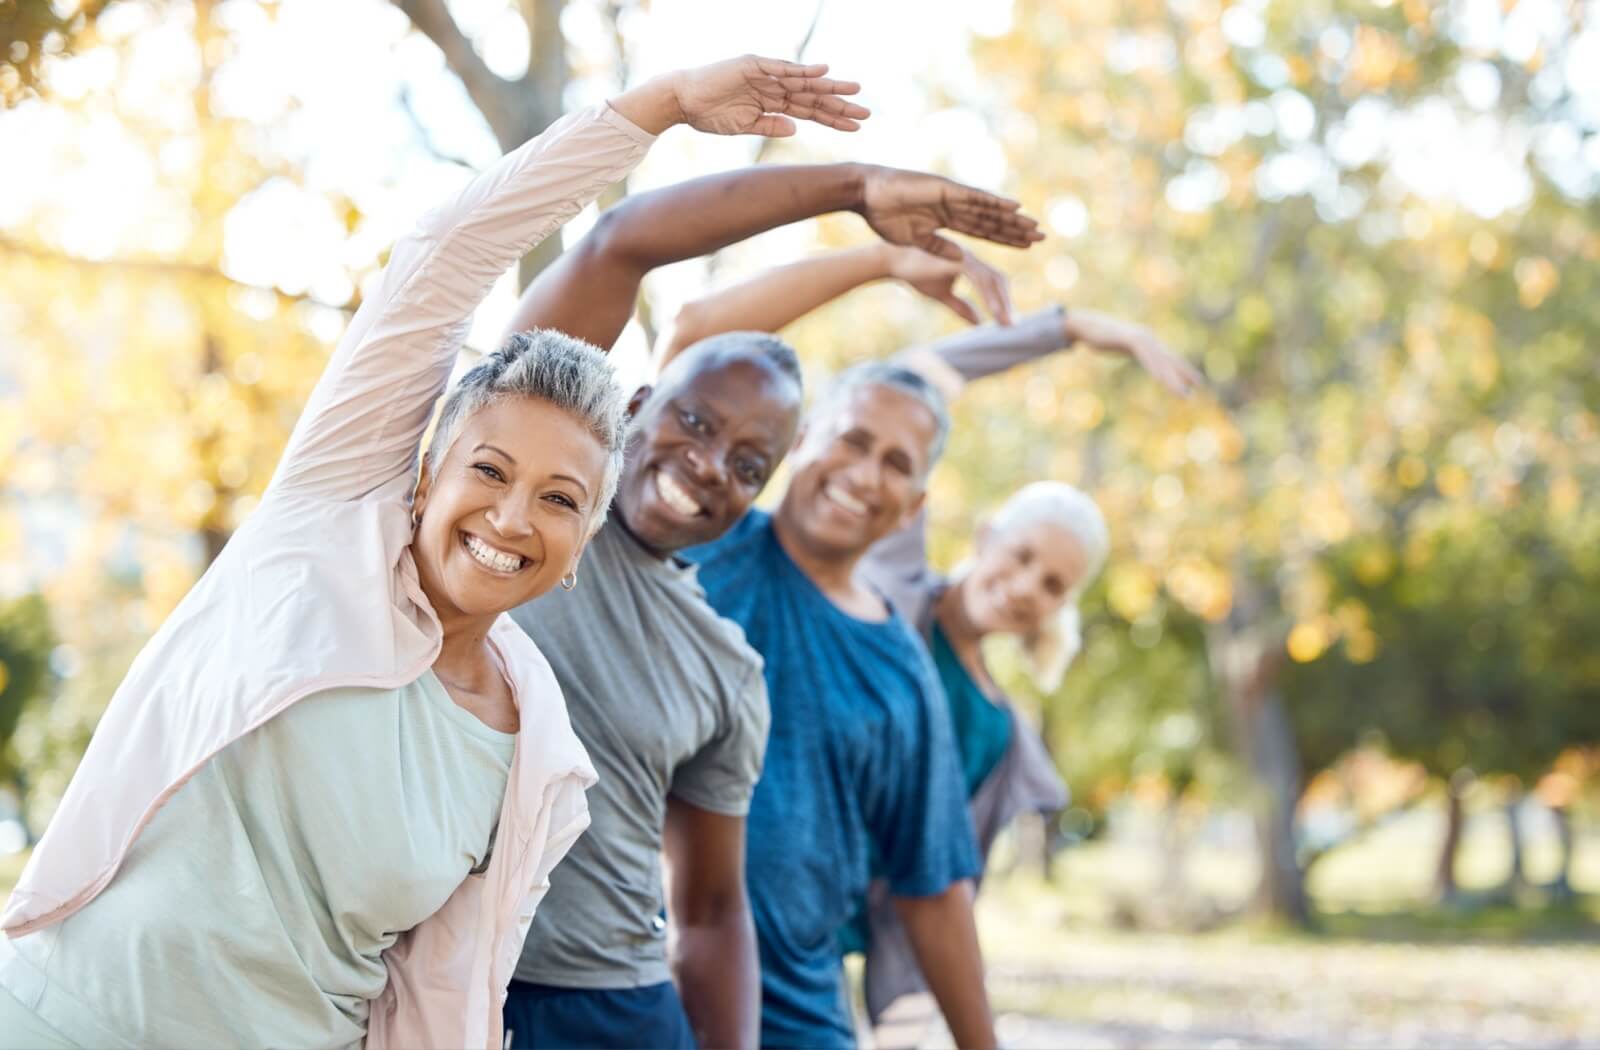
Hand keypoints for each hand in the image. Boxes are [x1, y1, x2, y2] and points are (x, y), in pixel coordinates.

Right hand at [669, 56, 869, 136]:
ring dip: (829, 87)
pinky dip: (802, 70)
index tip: (855, 127)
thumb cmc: (709, 115)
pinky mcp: (753, 65)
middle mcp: (774, 87)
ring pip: (804, 82)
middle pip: (813, 97)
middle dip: (839, 105)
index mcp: (773, 103)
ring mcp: (765, 75)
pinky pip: (782, 68)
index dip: (832, 119)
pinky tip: (824, 72)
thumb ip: (770, 126)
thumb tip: (796, 128)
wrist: (682, 101)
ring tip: (854, 91)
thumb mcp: (744, 127)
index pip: (809, 111)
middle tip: (866, 112)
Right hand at [858, 166, 1043, 261]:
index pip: (982, 230)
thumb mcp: (915, 241)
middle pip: (992, 221)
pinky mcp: (947, 189)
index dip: (1004, 238)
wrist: (867, 197)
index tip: (1024, 246)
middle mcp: (954, 207)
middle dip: (1015, 230)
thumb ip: (938, 249)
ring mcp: (953, 197)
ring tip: (1034, 226)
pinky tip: (1015, 208)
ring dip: (1012, 218)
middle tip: (1041, 237)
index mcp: (946, 220)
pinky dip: (996, 203)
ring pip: (989, 209)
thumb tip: (959, 259)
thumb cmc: (884, 217)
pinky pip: (977, 197)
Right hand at [885, 245, 1013, 324]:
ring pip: (992, 279)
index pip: (993, 282)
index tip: (1007, 321)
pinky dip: (988, 295)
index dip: (1003, 301)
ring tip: (1005, 323)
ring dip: (1001, 302)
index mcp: (970, 264)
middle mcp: (971, 258)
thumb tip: (979, 323)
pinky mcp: (957, 259)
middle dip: (1007, 303)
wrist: (892, 260)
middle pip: (998, 280)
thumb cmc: (916, 274)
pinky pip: (979, 278)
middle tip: (1011, 326)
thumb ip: (961, 307)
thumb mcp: (943, 295)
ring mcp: (965, 257)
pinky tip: (992, 311)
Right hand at [1063, 309, 1204, 395]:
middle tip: (1197, 388)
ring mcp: (1141, 337)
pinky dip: (1155, 368)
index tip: (1196, 382)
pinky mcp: (1131, 339)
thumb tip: (1134, 351)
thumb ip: (1129, 347)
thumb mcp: (1119, 345)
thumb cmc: (1101, 336)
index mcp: (1148, 341)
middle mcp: (1148, 338)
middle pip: (1170, 359)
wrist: (1086, 325)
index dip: (1183, 369)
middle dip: (1184, 374)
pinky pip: (1147, 356)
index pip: (1169, 357)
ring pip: (1160, 360)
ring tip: (1181, 392)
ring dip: (1172, 377)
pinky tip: (1161, 379)